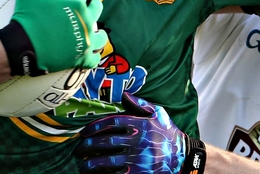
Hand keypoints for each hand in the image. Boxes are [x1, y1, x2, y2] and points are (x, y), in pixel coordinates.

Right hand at [0, 0, 107, 75]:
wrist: (24, 46)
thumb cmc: (27, 18)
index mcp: (76, 3)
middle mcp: (85, 20)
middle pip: (96, 8)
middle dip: (94, 3)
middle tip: (91, 2)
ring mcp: (85, 40)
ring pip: (100, 36)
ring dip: (98, 33)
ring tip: (97, 33)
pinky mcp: (81, 58)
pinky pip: (93, 59)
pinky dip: (93, 57)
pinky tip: (91, 56)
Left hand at [74, 93, 205, 173]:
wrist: (183, 156)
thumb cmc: (168, 133)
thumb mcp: (158, 113)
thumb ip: (140, 104)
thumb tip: (124, 94)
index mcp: (140, 124)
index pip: (111, 123)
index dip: (94, 127)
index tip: (83, 133)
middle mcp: (137, 140)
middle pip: (105, 142)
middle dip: (87, 146)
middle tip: (77, 150)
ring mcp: (137, 159)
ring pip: (107, 161)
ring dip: (90, 164)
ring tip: (81, 166)